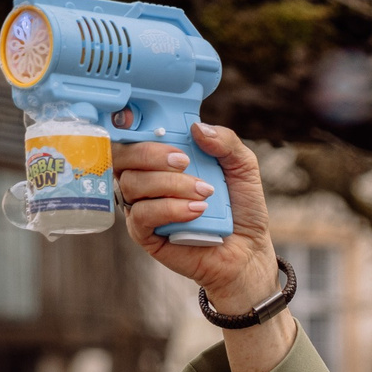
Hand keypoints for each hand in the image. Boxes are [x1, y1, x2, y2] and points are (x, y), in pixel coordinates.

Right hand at [113, 122, 277, 311]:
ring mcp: (142, 206)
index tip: (148, 122)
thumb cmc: (240, 207)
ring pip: (132, 184)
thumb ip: (226, 143)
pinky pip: (141, 215)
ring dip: (170, 184)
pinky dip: (169, 209)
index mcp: (161, 158)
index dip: (129, 124)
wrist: (248, 250)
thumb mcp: (242, 168)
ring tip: (205, 193)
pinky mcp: (144, 233)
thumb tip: (198, 127)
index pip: (133, 135)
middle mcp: (145, 180)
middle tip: (185, 161)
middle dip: (151, 153)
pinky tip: (196, 211)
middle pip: (123, 156)